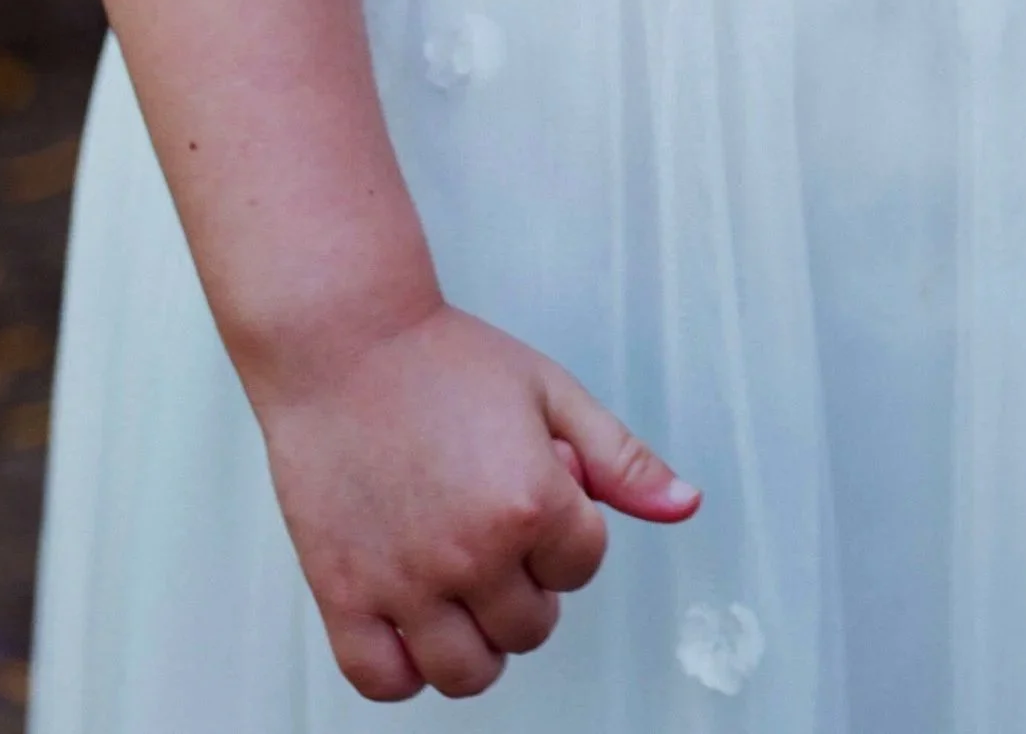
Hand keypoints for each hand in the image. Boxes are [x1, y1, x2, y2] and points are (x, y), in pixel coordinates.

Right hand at [249, 301, 700, 700]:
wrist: (342, 343)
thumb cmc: (440, 360)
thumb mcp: (550, 391)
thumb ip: (620, 459)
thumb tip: (683, 504)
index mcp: (530, 502)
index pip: (583, 567)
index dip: (568, 532)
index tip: (537, 496)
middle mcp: (471, 554)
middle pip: (531, 627)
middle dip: (529, 586)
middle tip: (499, 535)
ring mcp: (405, 582)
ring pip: (466, 672)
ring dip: (478, 642)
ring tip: (465, 589)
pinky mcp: (344, 596)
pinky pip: (383, 681)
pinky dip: (404, 671)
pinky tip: (413, 625)